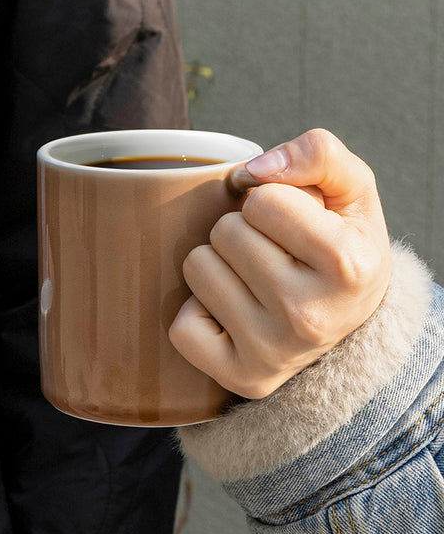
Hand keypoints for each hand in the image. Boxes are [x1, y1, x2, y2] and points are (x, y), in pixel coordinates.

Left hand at [169, 128, 390, 398]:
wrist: (350, 328)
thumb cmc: (341, 249)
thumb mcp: (351, 194)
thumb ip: (319, 155)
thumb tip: (253, 169)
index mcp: (348, 266)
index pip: (263, 200)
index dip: (271, 201)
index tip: (292, 225)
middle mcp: (311, 316)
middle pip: (225, 232)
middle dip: (242, 232)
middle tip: (272, 255)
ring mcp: (273, 352)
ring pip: (198, 268)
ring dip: (217, 265)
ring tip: (254, 282)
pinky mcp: (242, 378)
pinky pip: (181, 327)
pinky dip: (199, 312)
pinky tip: (234, 315)